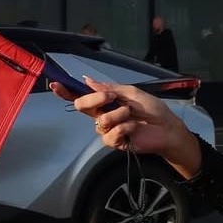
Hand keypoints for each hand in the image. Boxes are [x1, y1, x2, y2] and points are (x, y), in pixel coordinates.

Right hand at [50, 76, 201, 176]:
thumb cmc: (153, 109)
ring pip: (99, 121)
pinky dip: (123, 129)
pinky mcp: (115, 142)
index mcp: (105, 100)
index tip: (55, 85)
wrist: (167, 128)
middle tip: (112, 98)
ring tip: (132, 115)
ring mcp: (108, 129)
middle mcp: (103, 114)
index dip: (67, 91)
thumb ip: (110, 88)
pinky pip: (109, 135)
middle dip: (95, 99)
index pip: (82, 95)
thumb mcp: (132, 93)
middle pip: (82, 106)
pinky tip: (133, 129)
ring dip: (117, 115)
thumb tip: (87, 80)